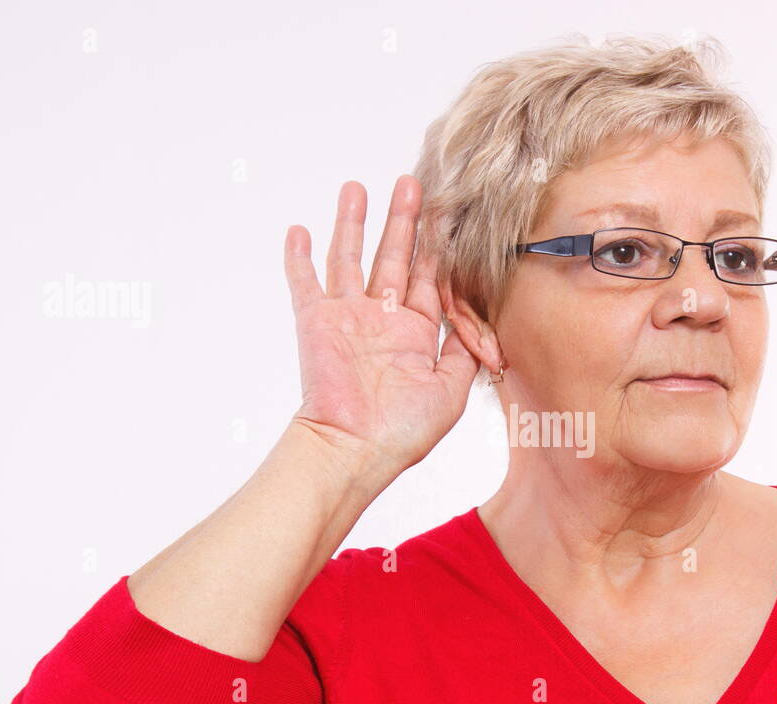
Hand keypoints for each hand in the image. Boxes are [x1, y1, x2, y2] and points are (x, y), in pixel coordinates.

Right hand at [284, 175, 478, 471]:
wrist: (354, 449)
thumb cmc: (403, 431)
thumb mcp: (451, 390)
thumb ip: (464, 351)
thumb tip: (478, 322)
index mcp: (417, 333)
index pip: (430, 278)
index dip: (439, 246)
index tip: (448, 212)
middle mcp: (383, 319)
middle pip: (395, 257)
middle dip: (404, 220)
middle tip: (413, 181)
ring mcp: (348, 317)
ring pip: (351, 257)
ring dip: (354, 223)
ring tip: (358, 187)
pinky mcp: (316, 322)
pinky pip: (304, 283)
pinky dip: (299, 258)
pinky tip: (298, 230)